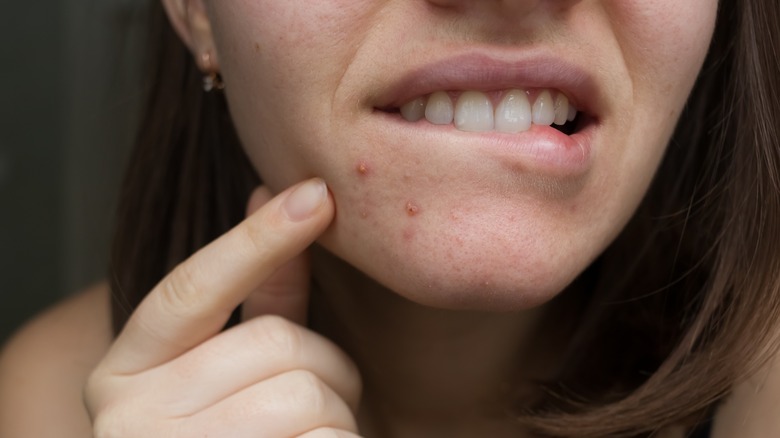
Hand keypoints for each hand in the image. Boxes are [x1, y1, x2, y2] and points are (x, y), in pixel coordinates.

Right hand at [85, 178, 362, 436]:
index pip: (194, 289)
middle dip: (330, 369)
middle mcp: (129, 418)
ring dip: (339, 418)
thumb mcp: (227, 375)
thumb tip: (268, 190)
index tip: (318, 194)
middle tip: (328, 402)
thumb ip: (257, 298)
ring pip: (308, 396)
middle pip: (279, 346)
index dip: (259, 237)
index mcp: (124, 375)